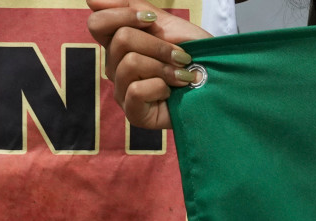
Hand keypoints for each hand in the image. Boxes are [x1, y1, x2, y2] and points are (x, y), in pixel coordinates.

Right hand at [88, 0, 210, 129]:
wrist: (218, 80)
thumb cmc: (194, 53)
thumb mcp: (164, 23)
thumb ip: (130, 8)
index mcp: (119, 46)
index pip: (97, 23)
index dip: (122, 15)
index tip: (152, 22)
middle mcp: (116, 69)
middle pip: (120, 40)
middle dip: (158, 44)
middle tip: (180, 56)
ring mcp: (123, 93)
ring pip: (129, 63)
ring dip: (164, 66)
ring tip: (181, 74)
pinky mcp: (134, 114)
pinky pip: (135, 90)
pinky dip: (161, 87)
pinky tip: (172, 92)